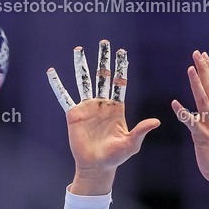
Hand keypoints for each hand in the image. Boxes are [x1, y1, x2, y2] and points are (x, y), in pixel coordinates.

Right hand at [47, 40, 159, 194]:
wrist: (97, 166)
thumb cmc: (115, 157)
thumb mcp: (131, 144)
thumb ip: (141, 131)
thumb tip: (157, 121)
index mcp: (117, 108)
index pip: (119, 83)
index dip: (121, 67)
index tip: (122, 52)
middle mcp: (102, 104)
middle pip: (102, 76)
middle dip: (104, 60)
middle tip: (104, 42)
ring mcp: (87, 107)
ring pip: (84, 81)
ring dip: (82, 65)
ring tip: (79, 49)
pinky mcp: (73, 114)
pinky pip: (64, 96)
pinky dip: (57, 84)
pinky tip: (52, 72)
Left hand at [172, 50, 208, 195]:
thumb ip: (205, 120)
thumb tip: (201, 111)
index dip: (208, 71)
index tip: (203, 56)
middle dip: (204, 69)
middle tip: (198, 52)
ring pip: (203, 100)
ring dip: (197, 84)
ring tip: (191, 68)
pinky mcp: (202, 137)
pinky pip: (191, 123)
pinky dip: (183, 113)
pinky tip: (174, 103)